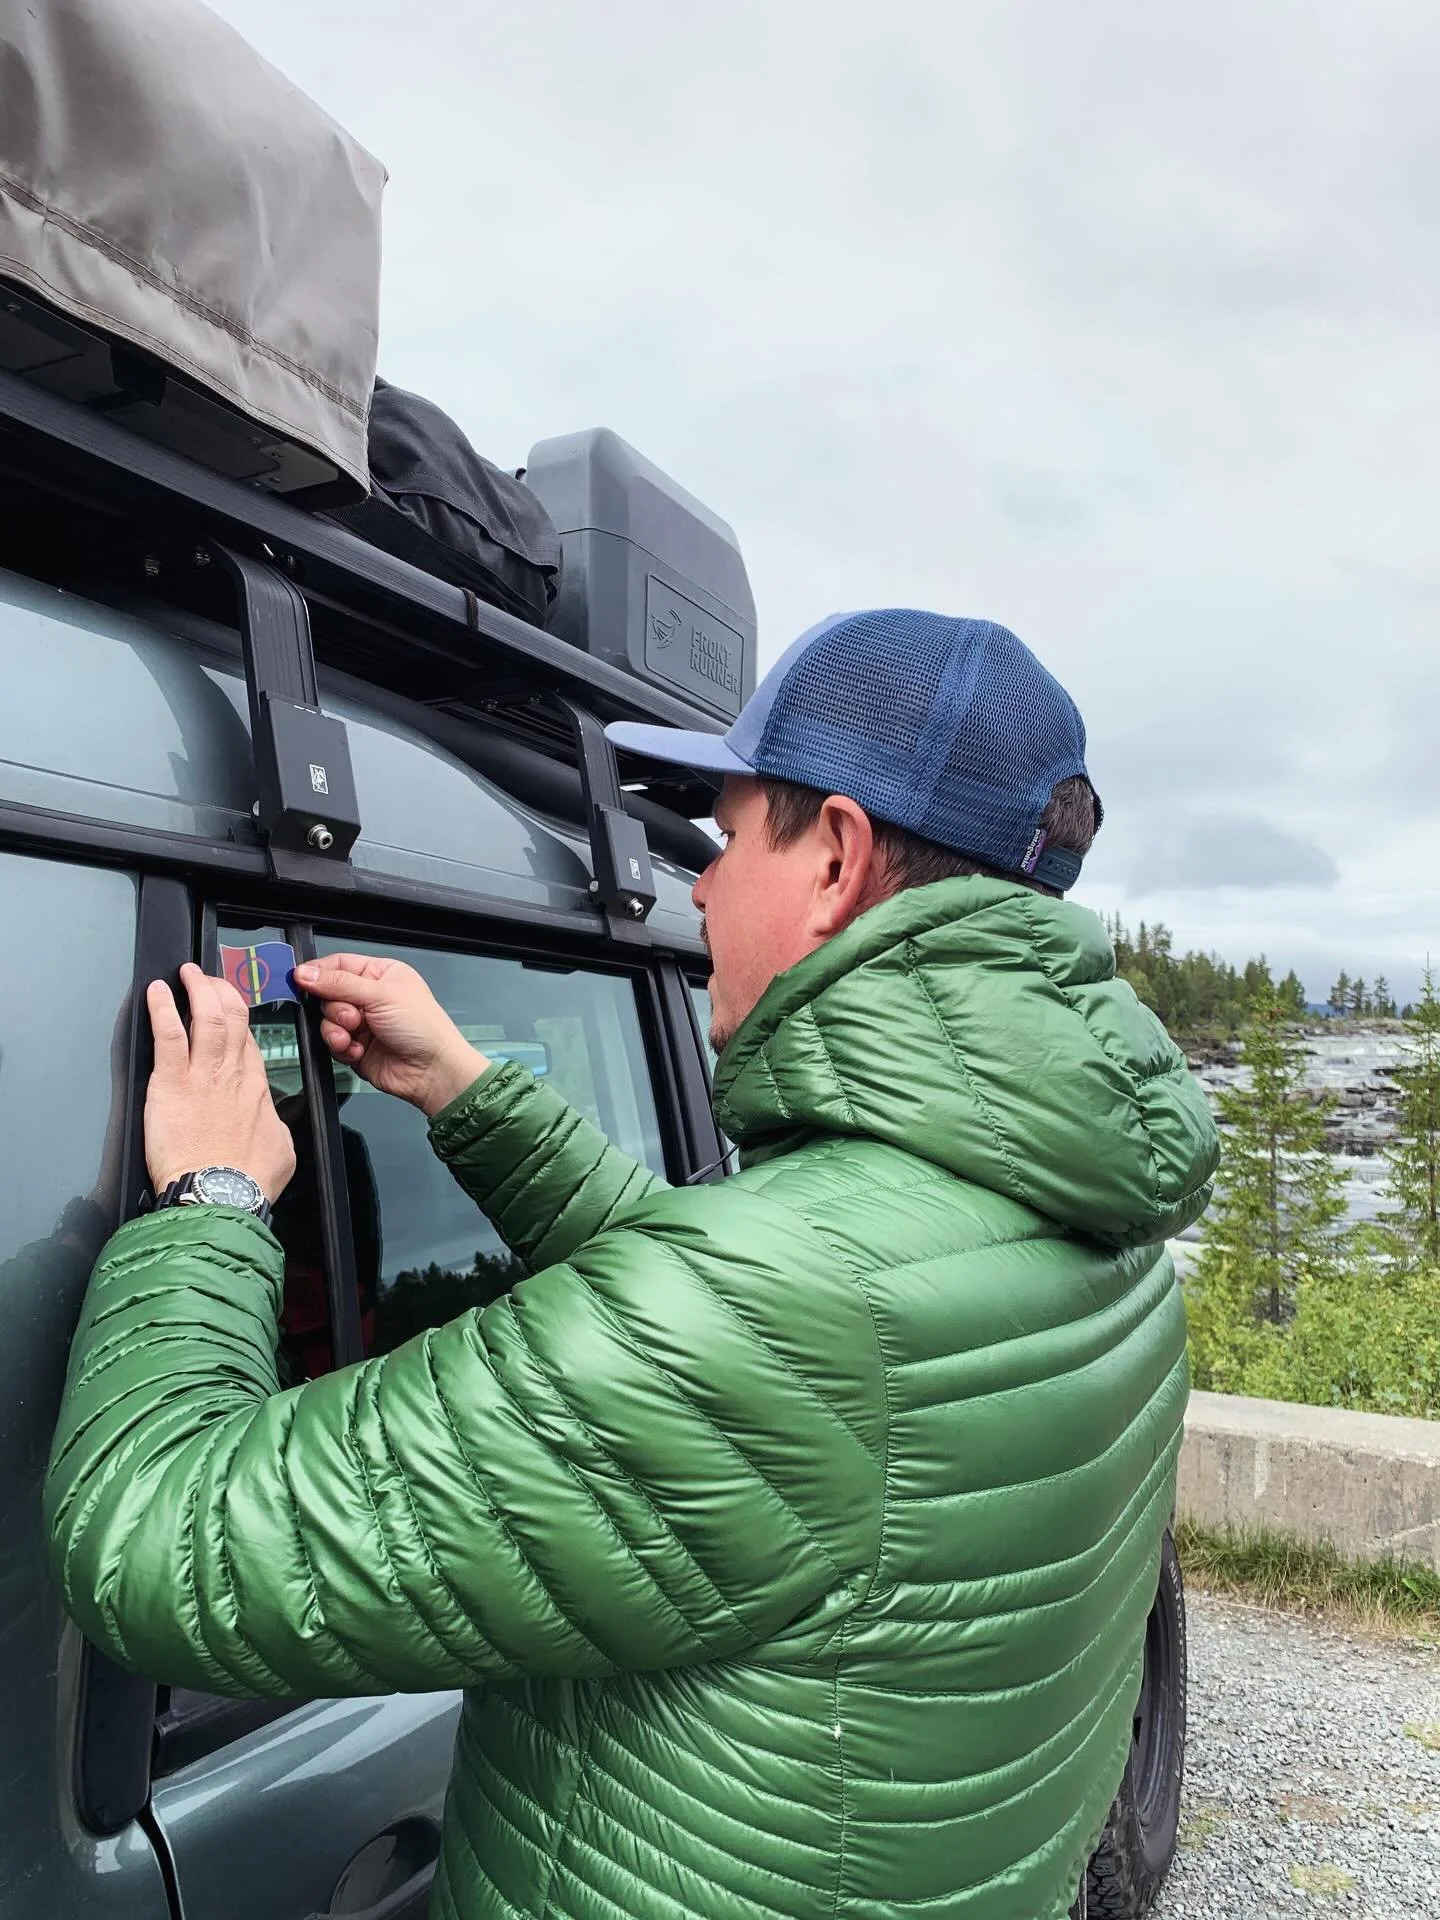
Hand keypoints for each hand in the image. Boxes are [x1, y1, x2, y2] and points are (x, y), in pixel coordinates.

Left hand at [144, 964, 296, 1201]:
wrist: (221, 1195)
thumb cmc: (247, 1181)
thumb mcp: (281, 1151)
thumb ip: (275, 1127)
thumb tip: (272, 1124)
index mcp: (256, 1090)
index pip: (248, 1041)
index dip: (239, 1018)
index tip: (231, 1006)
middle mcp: (233, 1075)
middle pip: (232, 1018)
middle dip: (221, 992)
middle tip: (209, 979)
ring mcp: (203, 1076)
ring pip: (206, 1017)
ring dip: (197, 989)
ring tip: (188, 973)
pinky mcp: (171, 1084)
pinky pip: (169, 1036)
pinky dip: (163, 1009)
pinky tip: (158, 993)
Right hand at [294, 954, 487, 1117]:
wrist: (432, 1070)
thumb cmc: (423, 1028)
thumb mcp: (380, 995)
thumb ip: (338, 983)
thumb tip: (306, 973)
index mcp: (380, 974)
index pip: (338, 965)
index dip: (317, 973)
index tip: (300, 980)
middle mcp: (370, 997)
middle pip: (327, 994)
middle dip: (335, 1008)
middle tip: (352, 1017)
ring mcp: (362, 1023)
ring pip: (326, 1020)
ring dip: (336, 1030)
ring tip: (354, 1035)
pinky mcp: (356, 1046)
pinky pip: (332, 1043)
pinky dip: (341, 1047)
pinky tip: (357, 1050)